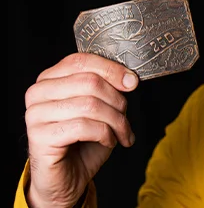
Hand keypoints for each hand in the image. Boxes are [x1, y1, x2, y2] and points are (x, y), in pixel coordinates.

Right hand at [24, 53, 138, 206]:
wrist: (66, 179)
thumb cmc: (83, 141)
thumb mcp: (100, 108)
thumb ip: (108, 88)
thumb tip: (129, 79)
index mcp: (50, 78)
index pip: (82, 61)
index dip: (112, 69)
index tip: (132, 83)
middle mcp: (38, 93)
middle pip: (90, 82)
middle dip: (117, 100)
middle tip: (126, 117)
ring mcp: (35, 114)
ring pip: (90, 105)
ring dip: (116, 121)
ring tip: (122, 132)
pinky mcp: (39, 136)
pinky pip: (83, 127)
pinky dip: (105, 134)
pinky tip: (108, 140)